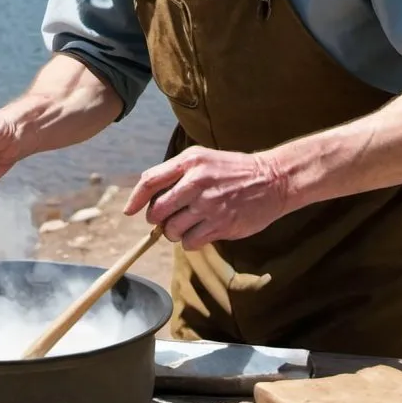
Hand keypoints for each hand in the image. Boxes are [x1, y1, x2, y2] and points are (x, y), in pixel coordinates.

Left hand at [123, 146, 287, 250]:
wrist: (272, 179)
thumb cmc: (231, 170)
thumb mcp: (202, 159)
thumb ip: (176, 173)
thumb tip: (148, 197)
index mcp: (189, 162)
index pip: (150, 181)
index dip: (135, 199)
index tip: (129, 211)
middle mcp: (197, 182)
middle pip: (158, 210)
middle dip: (157, 220)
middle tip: (165, 220)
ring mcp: (210, 204)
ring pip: (172, 230)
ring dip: (173, 233)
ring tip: (185, 225)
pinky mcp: (222, 224)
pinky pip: (191, 242)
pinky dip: (189, 242)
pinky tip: (199, 233)